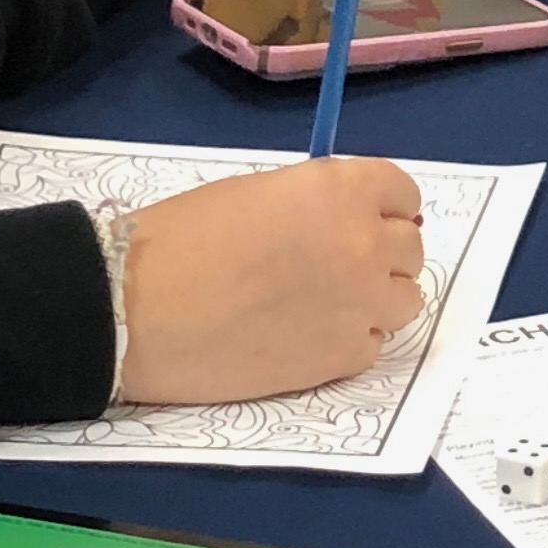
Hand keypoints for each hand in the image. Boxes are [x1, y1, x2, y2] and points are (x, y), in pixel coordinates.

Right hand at [117, 159, 426, 403]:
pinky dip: (351, 339)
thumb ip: (314, 204)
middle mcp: (364, 243)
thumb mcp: (257, 194)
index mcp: (340, 189)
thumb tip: (341, 222)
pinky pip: (374, 344)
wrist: (138, 311)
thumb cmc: (179, 239)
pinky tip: (308, 336)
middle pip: (409, 248)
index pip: (403, 193)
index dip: (385, 208)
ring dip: (376, 298)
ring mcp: (361, 304)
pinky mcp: (343, 358)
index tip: (367, 221)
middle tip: (340, 266)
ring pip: (404, 300)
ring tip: (328, 304)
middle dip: (382, 253)